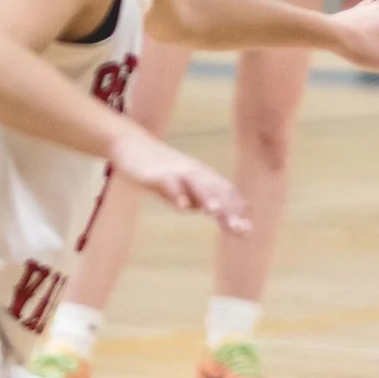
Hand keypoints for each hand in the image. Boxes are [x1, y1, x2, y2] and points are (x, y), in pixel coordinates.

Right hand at [112, 122, 246, 228]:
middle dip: (229, 211)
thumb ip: (200, 199)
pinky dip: (176, 194)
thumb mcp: (183, 187)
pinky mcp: (157, 174)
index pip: (226, 194)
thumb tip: (220, 213)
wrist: (131, 145)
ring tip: (216, 213)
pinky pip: (169, 184)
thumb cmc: (161, 169)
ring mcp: (177, 172)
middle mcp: (195, 174)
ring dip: (208, 198)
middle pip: (217, 191)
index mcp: (204, 178)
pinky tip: (182, 207)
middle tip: (241, 230)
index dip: (237, 212)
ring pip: (196, 184)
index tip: (247, 233)